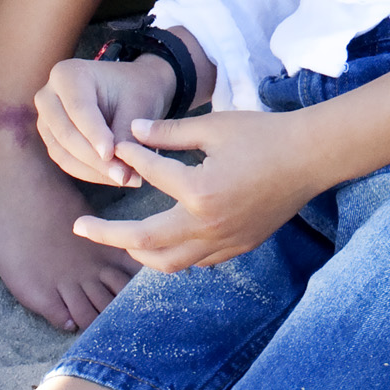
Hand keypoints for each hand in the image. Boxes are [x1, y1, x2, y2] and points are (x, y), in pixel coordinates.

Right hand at [35, 56, 175, 187]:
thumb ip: (125, 135)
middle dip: (96, 159)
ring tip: (125, 178)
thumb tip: (120, 172)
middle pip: (67, 134)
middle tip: (124, 175)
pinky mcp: (51, 140)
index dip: (95, 135)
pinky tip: (113, 177)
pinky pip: (66, 162)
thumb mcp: (138, 105)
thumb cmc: (138, 89)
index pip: (80, 109)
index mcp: (68, 74)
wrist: (135, 87)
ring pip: (64, 153)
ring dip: (94, 170)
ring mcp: (46, 120)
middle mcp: (49, 96)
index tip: (112, 155)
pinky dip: (90, 172)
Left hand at [72, 110, 318, 271]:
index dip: (132, 158)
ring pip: (166, 262)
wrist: (310, 158)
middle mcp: (207, 226)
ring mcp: (222, 242)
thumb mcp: (216, 127)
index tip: (119, 147)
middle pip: (142, 242)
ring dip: (137, 252)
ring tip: (119, 240)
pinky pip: (194, 261)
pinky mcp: (236, 248)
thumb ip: (170, 134)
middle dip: (107, 235)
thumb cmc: (264, 135)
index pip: (151, 176)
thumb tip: (132, 133)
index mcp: (200, 191)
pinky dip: (172, 255)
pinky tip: (164, 241)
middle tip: (80, 228)